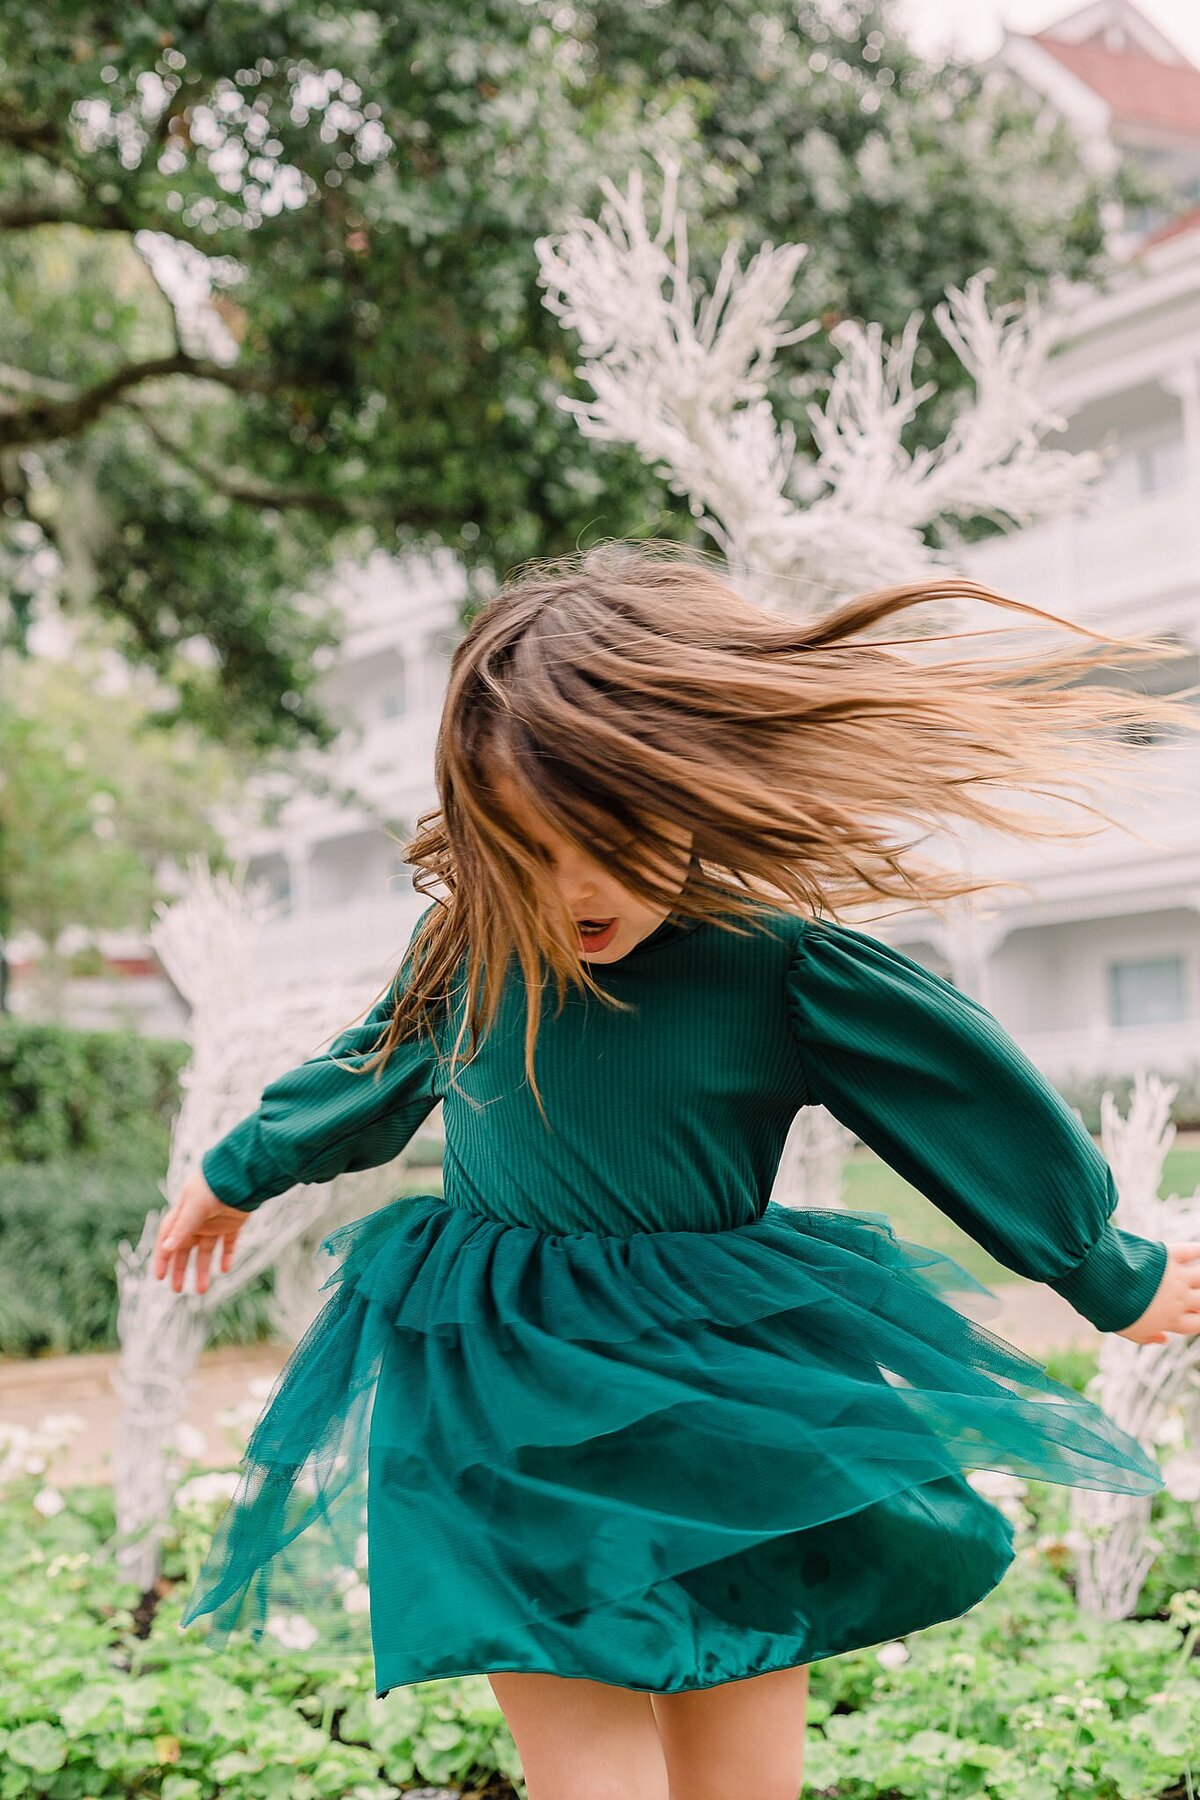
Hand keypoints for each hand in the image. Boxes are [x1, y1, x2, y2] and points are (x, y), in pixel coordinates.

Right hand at [153, 1168, 250, 1294]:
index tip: (159, 1277)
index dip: (163, 1258)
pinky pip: (228, 1244)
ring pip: (206, 1252)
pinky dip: (226, 1257)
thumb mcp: (195, 1207)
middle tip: (177, 1290)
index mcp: (182, 1214)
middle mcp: (196, 1221)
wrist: (243, 1173)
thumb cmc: (213, 1185)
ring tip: (202, 1290)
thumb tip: (167, 1248)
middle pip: (185, 1250)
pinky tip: (225, 1270)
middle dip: (180, 1269)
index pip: (167, 1240)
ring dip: (203, 1270)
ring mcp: (215, 1223)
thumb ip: (182, 1227)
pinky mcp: (233, 1224)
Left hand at [1113, 1241, 1199, 1344]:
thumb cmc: (1114, 1309)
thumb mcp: (1129, 1330)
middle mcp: (1179, 1299)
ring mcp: (1177, 1277)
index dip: (1199, 1319)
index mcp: (1171, 1319)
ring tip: (1197, 1275)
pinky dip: (1197, 1250)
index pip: (1197, 1323)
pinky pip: (1190, 1251)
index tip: (1195, 1313)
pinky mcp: (1169, 1256)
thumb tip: (1164, 1339)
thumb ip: (1147, 1336)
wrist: (1107, 1282)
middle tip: (1195, 1294)